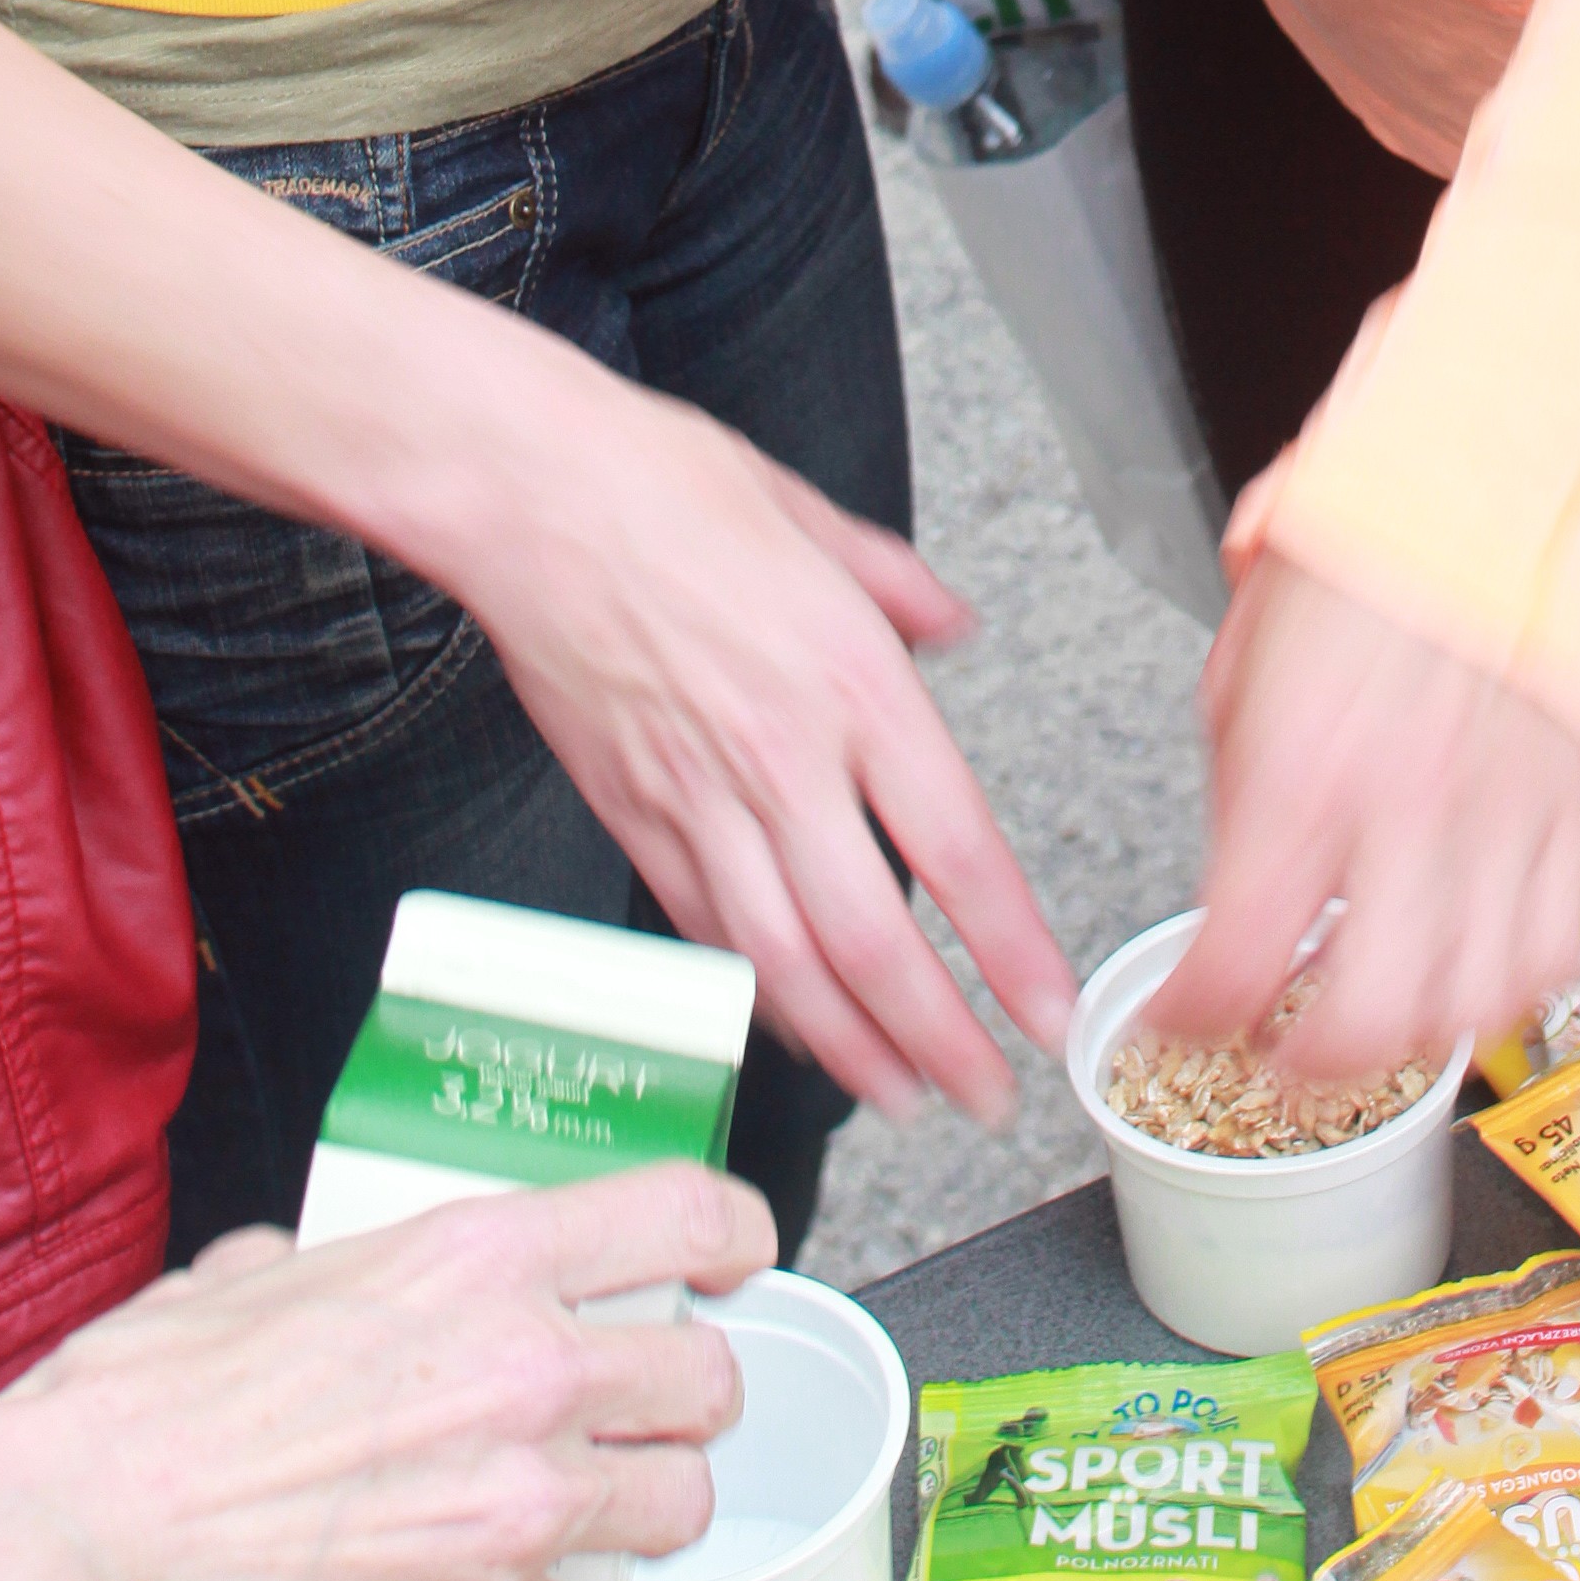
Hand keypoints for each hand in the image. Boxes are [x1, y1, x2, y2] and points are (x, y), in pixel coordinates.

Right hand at [0, 1159, 765, 1580]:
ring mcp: (519, 1513)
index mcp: (474, 1262)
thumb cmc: (118, 1428)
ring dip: (649, 1521)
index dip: (733, 1233)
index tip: (734, 1256)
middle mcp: (527, 1374)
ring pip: (682, 1509)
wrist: (58, 1567)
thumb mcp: (231, 1283)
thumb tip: (303, 1271)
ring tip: (600, 1531)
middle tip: (642, 1417)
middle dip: (684, 1398)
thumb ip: (312, 1269)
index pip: (684, 1212)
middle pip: (706, 1377)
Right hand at [468, 371, 1078, 1117]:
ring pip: (783, 961)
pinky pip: (702, 928)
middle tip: (987, 1095)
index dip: (1011, 952)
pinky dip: (750, 990)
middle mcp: (783, 758)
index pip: (957, 852)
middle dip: (938, 1040)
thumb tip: (951, 623)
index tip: (1050, 1012)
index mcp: (853, 683)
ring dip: (848, 1047)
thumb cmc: (659, 485)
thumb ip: (898, 587)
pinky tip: (786, 1021)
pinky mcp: (629, 813)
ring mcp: (698, 797)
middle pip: (874, 941)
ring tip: (899, 1095)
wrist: (529, 494)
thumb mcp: (814, 516)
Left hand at [1159, 555, 1579, 1084]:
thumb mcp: (1241, 672)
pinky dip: (1509, 987)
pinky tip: (1470, 970)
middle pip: (1368, 1023)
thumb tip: (1242, 897)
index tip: (1178, 1020)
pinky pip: (1554, 945)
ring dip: (1414, 1039)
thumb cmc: (1355, 552)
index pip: (1236, 961)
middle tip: (1278, 1053)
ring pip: (1473, 1004)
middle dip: (1305, 1068)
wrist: (1478, 468)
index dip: (1190, 1020)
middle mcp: (1407, 808)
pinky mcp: (1570, 803)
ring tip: (1379, 1020)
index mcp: (1303, 769)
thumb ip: (1242, 798)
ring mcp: (1501, 814)